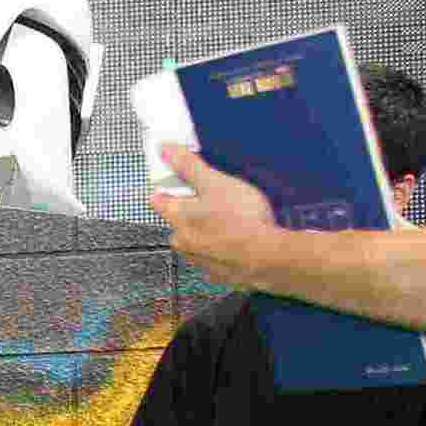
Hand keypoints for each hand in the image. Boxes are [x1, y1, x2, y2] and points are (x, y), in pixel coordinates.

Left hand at [154, 145, 287, 284]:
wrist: (268, 257)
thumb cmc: (241, 219)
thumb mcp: (215, 183)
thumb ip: (188, 166)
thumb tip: (165, 150)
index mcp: (177, 217)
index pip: (158, 200)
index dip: (166, 189)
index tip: (175, 183)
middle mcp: (182, 242)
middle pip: (178, 222)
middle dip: (192, 212)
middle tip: (215, 200)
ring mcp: (199, 261)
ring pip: (197, 241)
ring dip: (209, 232)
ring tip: (233, 221)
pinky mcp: (218, 275)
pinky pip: (216, 258)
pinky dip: (224, 250)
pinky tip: (240, 240)